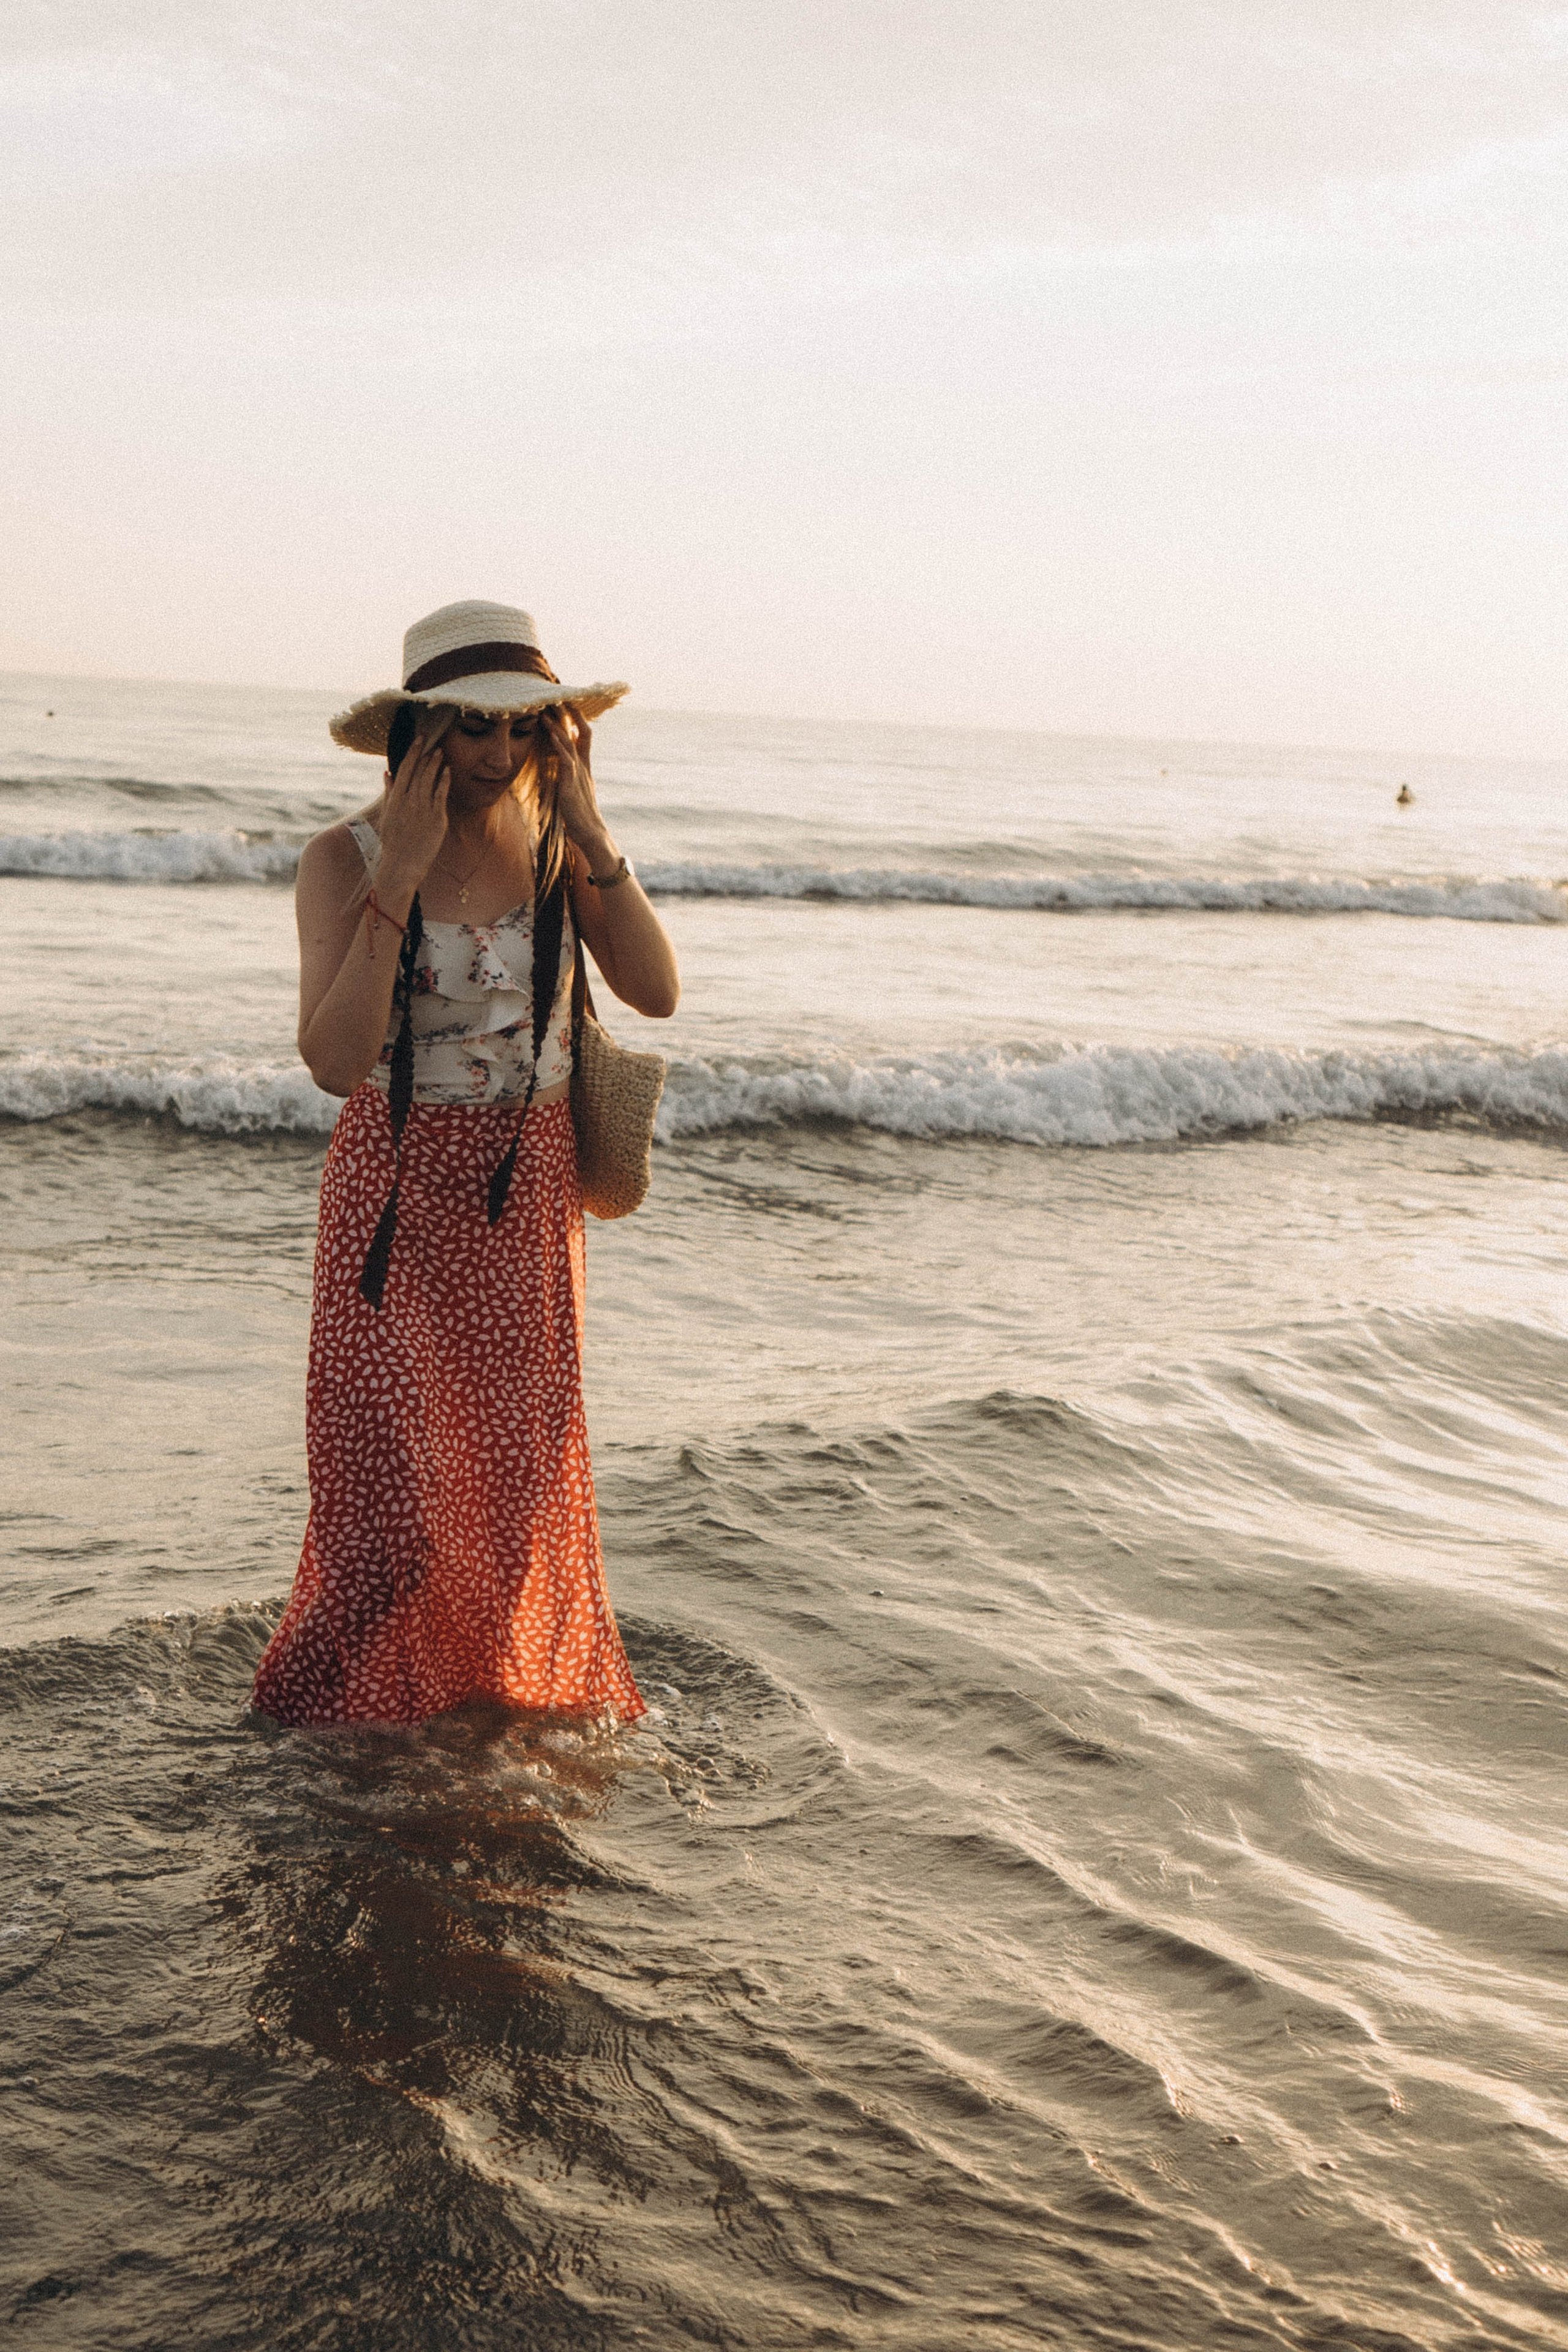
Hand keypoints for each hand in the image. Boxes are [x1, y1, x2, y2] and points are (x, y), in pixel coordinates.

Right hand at [378, 707, 454, 884]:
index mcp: (395, 799)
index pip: (404, 769)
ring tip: (440, 751)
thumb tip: (386, 772)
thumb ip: (389, 792)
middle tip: (431, 739)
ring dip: (434, 764)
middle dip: (424, 754)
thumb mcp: (387, 815)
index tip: (418, 740)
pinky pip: (440, 795)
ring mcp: (422, 810)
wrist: (402, 865)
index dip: (412, 753)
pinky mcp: (436, 819)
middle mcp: (408, 802)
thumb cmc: (394, 841)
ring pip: (429, 780)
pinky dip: (443, 781)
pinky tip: (447, 770)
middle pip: (417, 771)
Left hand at [541, 707, 612, 860]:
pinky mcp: (570, 784)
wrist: (591, 833)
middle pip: (578, 733)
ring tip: (547, 712)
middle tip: (556, 697)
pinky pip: (565, 760)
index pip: (584, 735)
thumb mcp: (573, 789)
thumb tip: (560, 767)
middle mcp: (583, 766)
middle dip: (568, 715)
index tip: (567, 703)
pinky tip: (551, 734)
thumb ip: (568, 775)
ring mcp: (578, 774)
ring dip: (558, 727)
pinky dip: (559, 746)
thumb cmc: (579, 814)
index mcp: (584, 766)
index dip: (577, 718)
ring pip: (570, 744)